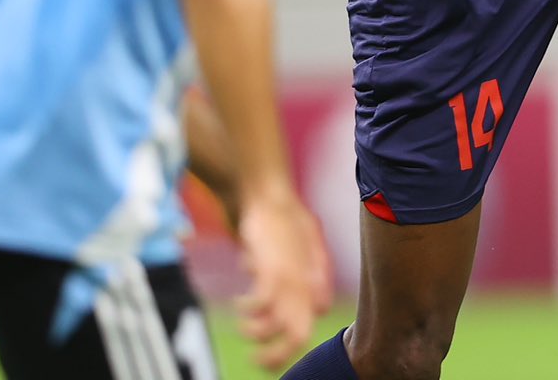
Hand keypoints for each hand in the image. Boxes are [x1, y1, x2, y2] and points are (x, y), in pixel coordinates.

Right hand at [234, 188, 333, 371]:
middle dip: (275, 356)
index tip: (268, 346)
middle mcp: (307, 286)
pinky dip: (248, 309)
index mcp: (316, 285)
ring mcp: (291, 279)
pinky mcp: (273, 270)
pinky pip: (261, 303)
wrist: (270, 195)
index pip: (307, 326)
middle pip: (297, 336)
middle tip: (257, 363)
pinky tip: (238, 304)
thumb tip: (319, 307)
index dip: (286, 341)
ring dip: (255, 332)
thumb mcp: (307, 249)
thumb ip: (315, 276)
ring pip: (277, 325)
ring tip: (243, 327)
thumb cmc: (287, 220)